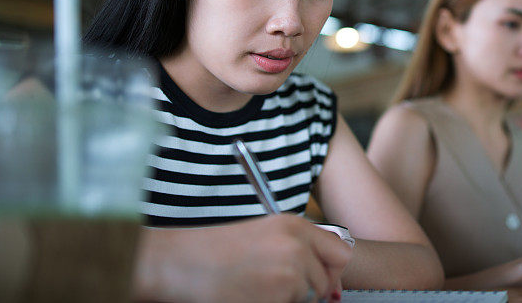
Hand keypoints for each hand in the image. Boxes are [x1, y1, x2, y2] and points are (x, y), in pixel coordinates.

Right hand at [135, 214, 352, 302]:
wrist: (181, 263)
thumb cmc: (215, 251)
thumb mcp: (265, 234)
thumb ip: (299, 249)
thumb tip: (331, 282)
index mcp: (295, 226)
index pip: (341, 252)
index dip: (333, 271)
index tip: (323, 281)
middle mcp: (297, 247)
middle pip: (326, 281)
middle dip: (309, 290)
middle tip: (277, 287)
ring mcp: (289, 274)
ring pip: (307, 299)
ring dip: (287, 299)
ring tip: (255, 286)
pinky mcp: (277, 298)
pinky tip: (249, 295)